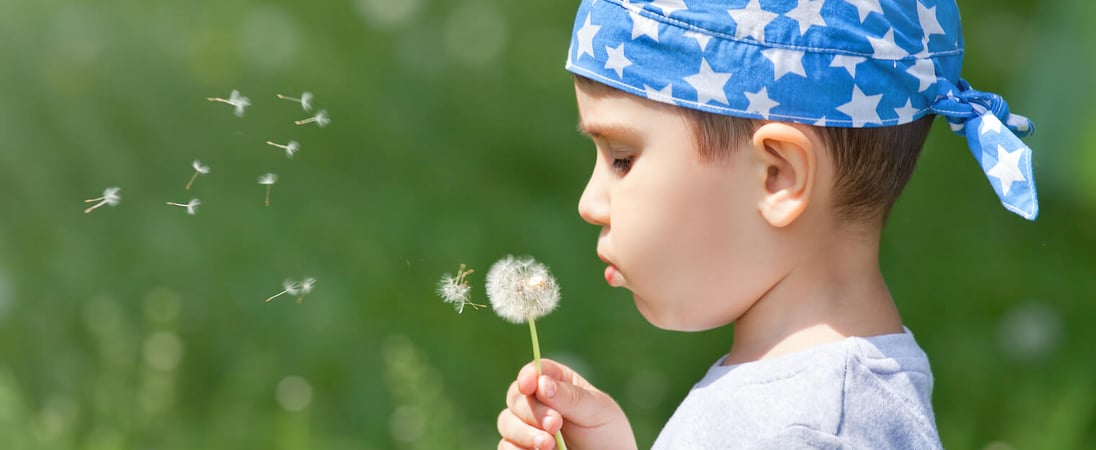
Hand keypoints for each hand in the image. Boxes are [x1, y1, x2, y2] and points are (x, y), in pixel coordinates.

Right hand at [497, 358, 636, 449]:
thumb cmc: (608, 434)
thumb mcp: (597, 410)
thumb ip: (570, 397)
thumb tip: (541, 383)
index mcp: (559, 383)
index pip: (536, 371)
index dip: (528, 375)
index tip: (530, 386)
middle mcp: (539, 402)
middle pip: (516, 397)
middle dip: (533, 411)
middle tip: (555, 424)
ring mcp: (528, 427)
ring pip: (506, 421)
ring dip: (524, 433)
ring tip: (548, 445)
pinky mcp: (522, 449)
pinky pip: (505, 446)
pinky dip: (516, 449)